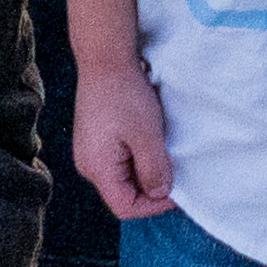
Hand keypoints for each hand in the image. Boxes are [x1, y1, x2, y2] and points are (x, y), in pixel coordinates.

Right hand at [72, 57, 178, 224]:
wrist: (105, 59)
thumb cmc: (125, 95)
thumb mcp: (147, 135)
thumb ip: (154, 169)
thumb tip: (160, 194)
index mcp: (97, 169)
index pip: (125, 206)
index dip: (153, 206)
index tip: (178, 193)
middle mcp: (88, 165)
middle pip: (122, 194)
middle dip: (150, 188)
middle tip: (175, 173)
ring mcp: (89, 152)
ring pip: (122, 177)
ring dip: (145, 172)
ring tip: (165, 155)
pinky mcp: (95, 139)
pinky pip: (118, 161)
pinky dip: (137, 158)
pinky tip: (150, 143)